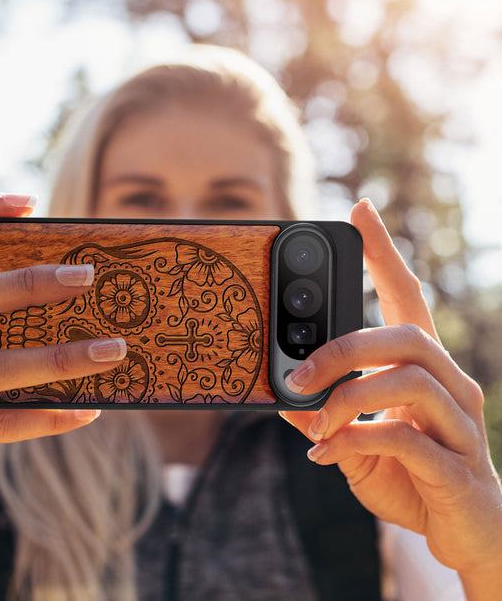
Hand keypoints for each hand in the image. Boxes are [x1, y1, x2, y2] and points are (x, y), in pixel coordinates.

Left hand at [280, 199, 501, 593]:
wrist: (465, 535)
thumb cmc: (411, 477)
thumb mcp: (355, 441)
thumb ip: (324, 416)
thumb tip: (281, 397)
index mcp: (424, 369)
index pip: (407, 296)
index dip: (384, 253)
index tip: (360, 210)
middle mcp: (451, 385)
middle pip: (406, 335)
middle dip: (343, 348)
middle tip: (297, 373)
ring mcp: (461, 424)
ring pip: (409, 380)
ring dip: (347, 398)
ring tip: (314, 423)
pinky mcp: (459, 467)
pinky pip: (406, 439)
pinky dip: (355, 441)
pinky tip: (327, 455)